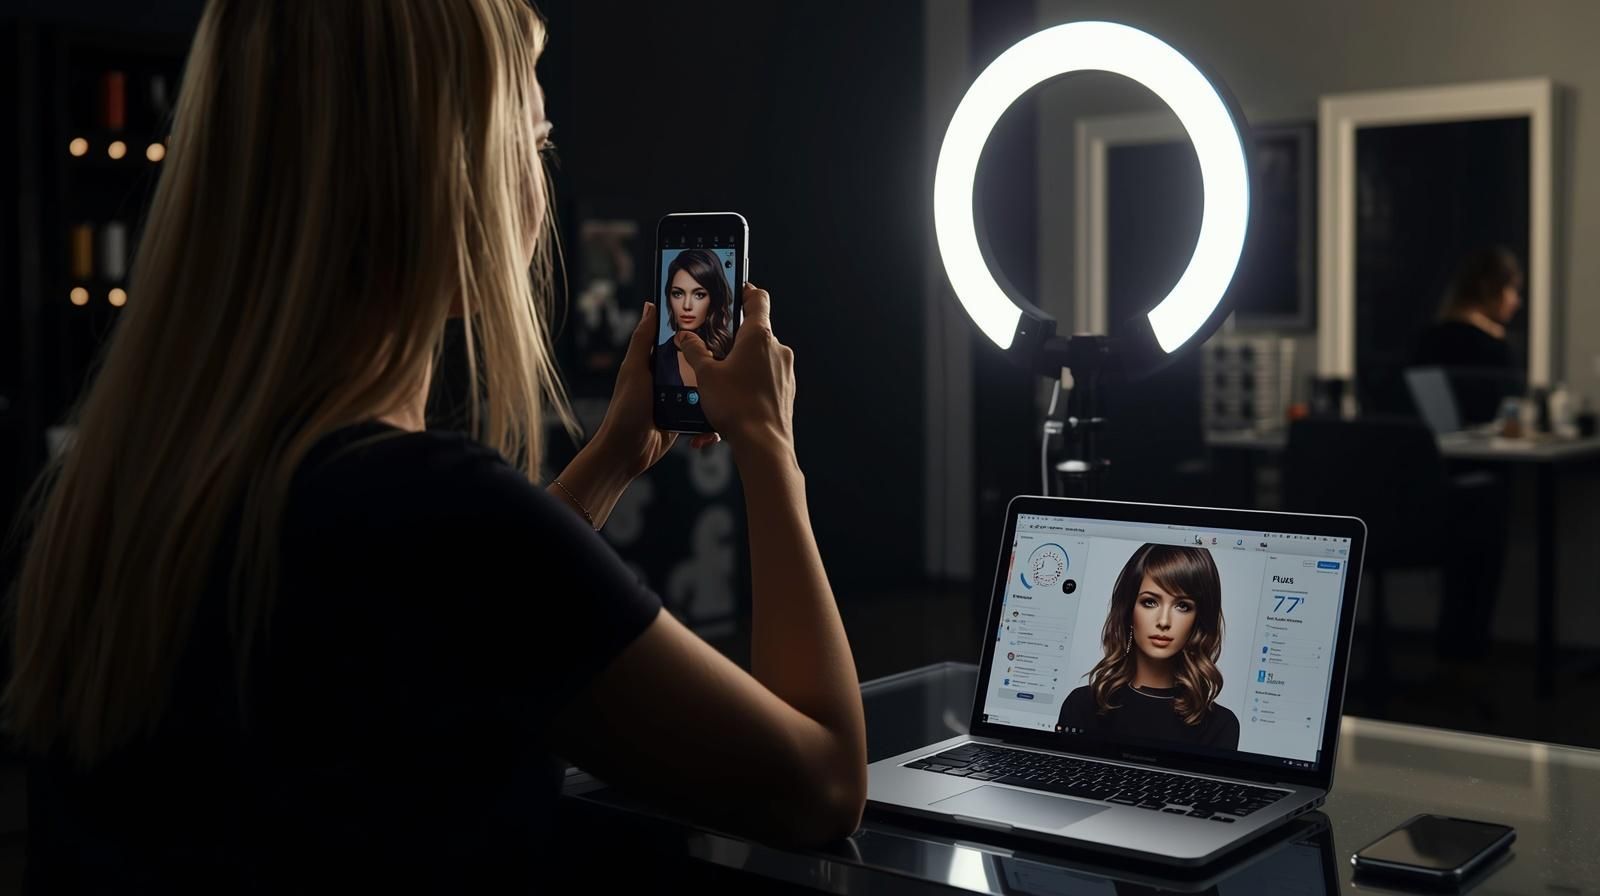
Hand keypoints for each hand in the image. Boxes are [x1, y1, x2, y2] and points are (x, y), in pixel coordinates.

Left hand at [594, 302, 719, 478]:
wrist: (626, 451)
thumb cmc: (625, 410)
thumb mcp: (634, 369)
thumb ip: (642, 340)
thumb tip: (650, 305)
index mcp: (653, 363)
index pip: (675, 340)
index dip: (692, 330)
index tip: (715, 319)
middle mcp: (666, 379)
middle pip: (694, 362)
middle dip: (711, 360)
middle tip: (732, 353)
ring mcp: (676, 399)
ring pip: (703, 387)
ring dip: (714, 389)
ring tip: (730, 386)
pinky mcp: (683, 418)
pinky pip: (702, 412)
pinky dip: (710, 416)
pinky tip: (716, 417)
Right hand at [676, 284, 793, 455]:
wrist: (764, 445)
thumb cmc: (736, 407)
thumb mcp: (705, 375)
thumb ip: (693, 352)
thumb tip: (684, 338)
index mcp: (759, 336)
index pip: (757, 298)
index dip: (744, 290)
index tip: (733, 291)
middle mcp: (777, 349)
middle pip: (754, 331)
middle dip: (732, 338)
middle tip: (712, 347)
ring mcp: (785, 371)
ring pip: (758, 359)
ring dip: (738, 366)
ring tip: (716, 383)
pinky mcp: (786, 391)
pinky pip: (763, 381)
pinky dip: (746, 386)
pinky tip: (728, 404)